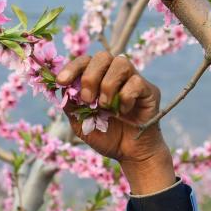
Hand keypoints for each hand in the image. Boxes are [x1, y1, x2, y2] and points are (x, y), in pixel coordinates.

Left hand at [56, 51, 174, 193]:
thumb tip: (61, 89)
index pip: (84, 61)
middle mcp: (115, 75)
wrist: (129, 153)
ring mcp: (133, 80)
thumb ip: (71, 106)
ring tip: (105, 106)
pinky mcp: (149, 90)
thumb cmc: (106, 136)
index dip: (72, 68)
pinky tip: (123, 112)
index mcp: (98, 79)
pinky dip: (126, 98)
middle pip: (102, 56)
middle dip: (90, 77)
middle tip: (88, 99)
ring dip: (108, 86)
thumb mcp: (81, 124)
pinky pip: (136, 82)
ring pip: (121, 63)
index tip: (61, 81)